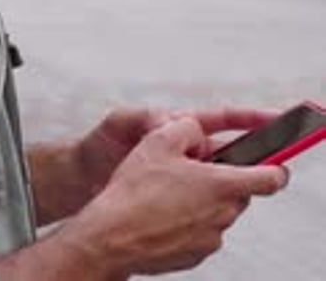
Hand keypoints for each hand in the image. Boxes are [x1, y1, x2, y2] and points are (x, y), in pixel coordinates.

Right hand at [63, 115, 287, 278]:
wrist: (110, 237)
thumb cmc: (134, 192)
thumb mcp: (158, 139)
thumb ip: (187, 127)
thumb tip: (196, 129)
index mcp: (221, 185)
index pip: (271, 177)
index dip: (275, 165)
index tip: (274, 160)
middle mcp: (221, 215)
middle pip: (238, 192)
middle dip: (221, 178)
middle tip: (192, 168)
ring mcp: (208, 240)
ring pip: (217, 211)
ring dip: (202, 199)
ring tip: (167, 190)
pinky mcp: (193, 257)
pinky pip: (199, 231)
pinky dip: (187, 220)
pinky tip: (160, 210)